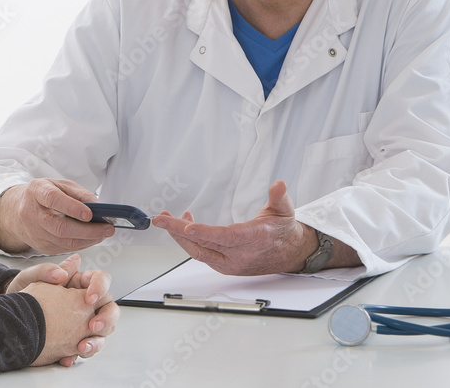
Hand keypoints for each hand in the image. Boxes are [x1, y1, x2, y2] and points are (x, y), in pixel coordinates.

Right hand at [0, 179, 113, 254]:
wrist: (19, 209)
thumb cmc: (44, 194)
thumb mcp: (60, 185)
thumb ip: (79, 193)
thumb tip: (98, 206)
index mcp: (36, 191)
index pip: (53, 199)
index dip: (72, 207)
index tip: (91, 214)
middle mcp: (31, 212)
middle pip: (59, 227)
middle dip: (87, 231)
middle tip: (106, 228)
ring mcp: (33, 232)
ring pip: (63, 241)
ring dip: (87, 240)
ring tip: (103, 234)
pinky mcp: (39, 246)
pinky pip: (63, 249)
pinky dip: (80, 245)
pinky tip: (91, 239)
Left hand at [6, 253, 118, 365]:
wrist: (11, 316)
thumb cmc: (22, 292)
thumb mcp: (31, 277)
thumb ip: (47, 271)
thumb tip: (63, 271)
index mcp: (78, 283)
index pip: (101, 280)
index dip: (100, 288)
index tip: (89, 298)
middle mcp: (84, 304)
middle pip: (109, 309)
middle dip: (106, 319)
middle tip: (93, 326)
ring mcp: (81, 324)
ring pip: (101, 334)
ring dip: (96, 342)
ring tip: (81, 347)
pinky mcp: (72, 340)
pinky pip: (82, 350)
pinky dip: (76, 356)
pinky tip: (66, 358)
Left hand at [152, 180, 311, 274]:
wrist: (289, 254)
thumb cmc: (282, 231)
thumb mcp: (284, 210)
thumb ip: (279, 197)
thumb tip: (278, 184)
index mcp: (253, 239)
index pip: (225, 237)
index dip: (205, 232)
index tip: (187, 226)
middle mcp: (239, 255)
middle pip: (203, 245)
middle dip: (178, 231)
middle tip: (160, 219)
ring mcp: (230, 262)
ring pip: (198, 251)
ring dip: (179, 235)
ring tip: (166, 219)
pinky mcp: (224, 265)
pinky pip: (201, 253)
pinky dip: (189, 240)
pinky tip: (183, 225)